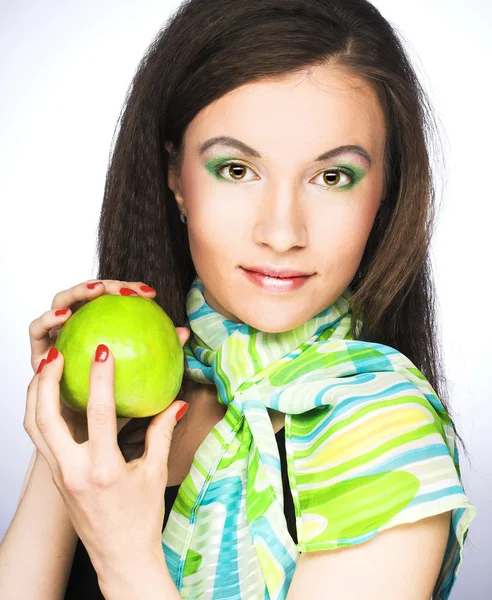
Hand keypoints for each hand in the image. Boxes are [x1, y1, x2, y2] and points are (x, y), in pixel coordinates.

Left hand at [23, 327, 190, 578]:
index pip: (98, 414)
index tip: (103, 351)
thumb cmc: (140, 521)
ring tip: (46, 367)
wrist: (119, 558)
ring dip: (35, 394)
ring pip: (33, 427)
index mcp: (103, 470)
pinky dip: (40, 412)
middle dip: (46, 381)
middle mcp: (74, 471)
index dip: (100, 379)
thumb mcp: (154, 473)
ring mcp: (59, 476)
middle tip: (56, 352)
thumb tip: (176, 403)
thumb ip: (162, 433)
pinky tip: (50, 396)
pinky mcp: (56, 478)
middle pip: (44, 418)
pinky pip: (40, 438)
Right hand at [28, 279, 159, 441]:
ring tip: (95, 291)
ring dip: (76, 293)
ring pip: (61, 304)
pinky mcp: (38, 353)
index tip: (150, 294)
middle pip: (88, 298)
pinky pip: (38, 331)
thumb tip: (184, 334)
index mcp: (102, 335)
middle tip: (125, 292)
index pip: (114, 304)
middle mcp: (79, 333)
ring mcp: (58, 340)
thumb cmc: (115, 415)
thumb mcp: (139, 387)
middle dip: (105, 286)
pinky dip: (48, 319)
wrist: (84, 445)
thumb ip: (157, 359)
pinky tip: (64, 317)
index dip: (130, 291)